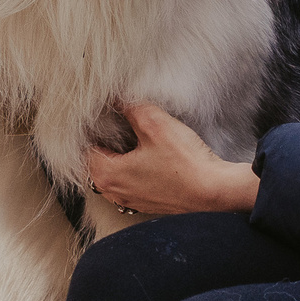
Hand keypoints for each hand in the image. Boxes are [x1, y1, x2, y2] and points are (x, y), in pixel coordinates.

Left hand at [86, 103, 258, 216]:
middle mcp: (114, 192)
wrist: (215, 192)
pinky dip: (135, 166)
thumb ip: (131, 107)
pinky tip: (151, 153)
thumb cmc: (185, 163)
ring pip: (115, 171)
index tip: (104, 111)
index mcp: (106, 175)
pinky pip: (131, 181)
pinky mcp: (148, 203)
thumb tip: (117, 97)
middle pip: (98, 159)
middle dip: (106, 139)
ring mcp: (131, 201)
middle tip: (119, 118)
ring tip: (136, 133)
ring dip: (121, 153)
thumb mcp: (155, 124)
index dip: (94, 125)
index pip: (85, 145)